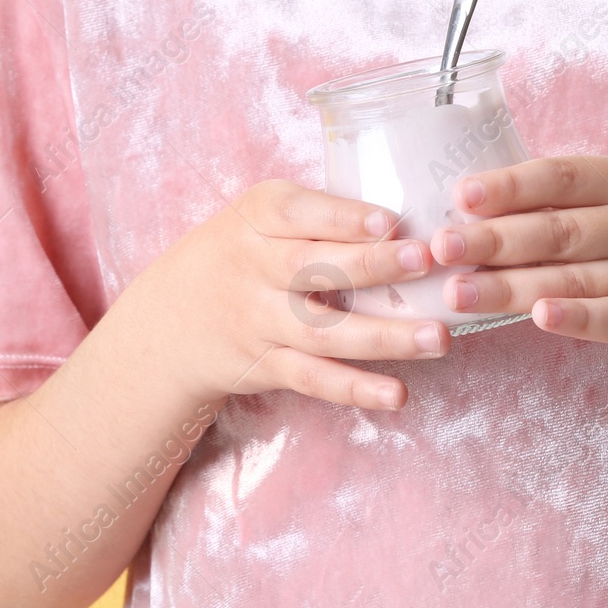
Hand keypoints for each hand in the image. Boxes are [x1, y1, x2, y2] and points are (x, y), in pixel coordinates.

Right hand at [126, 180, 451, 411]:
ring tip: (437, 337)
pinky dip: (355, 389)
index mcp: (257, 217)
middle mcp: (254, 268)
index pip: (297, 213)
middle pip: (313, 269)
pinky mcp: (266, 365)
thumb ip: (322, 214)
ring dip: (383, 337)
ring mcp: (259, 321)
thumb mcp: (262, 215)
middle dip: (372, 265)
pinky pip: (314, 379)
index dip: (343, 218)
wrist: (170, 320)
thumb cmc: (244, 250)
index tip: (391, 220)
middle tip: (427, 261)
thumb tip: (412, 213)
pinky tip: (397, 394)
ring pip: (323, 332)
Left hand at [429, 156, 607, 366]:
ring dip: (511, 287)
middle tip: (439, 247)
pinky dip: (578, 319)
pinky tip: (540, 318)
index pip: (564, 177)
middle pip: (559, 231)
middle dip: (493, 239)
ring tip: (457, 292)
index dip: (511, 185)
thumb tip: (483, 202)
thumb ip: (576, 199)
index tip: (462, 195)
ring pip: (574, 280)